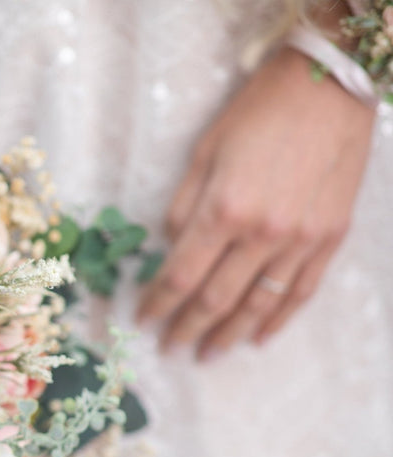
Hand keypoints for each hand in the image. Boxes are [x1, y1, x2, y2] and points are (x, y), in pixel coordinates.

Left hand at [136, 47, 374, 360]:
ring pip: (258, 305)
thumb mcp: (202, 154)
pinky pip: (301, 292)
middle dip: (187, 328)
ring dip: (229, 336)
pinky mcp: (330, 237)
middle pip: (215, 300)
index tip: (143, 321)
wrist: (329, 85)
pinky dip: (278, 320)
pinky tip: (259, 338)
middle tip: (170, 348)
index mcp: (223, 211)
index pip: (179, 277)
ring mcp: (301, 240)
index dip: (157, 304)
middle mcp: (262, 234)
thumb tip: (169, 252)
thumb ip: (183, 209)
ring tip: (207, 354)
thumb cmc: (257, 112)